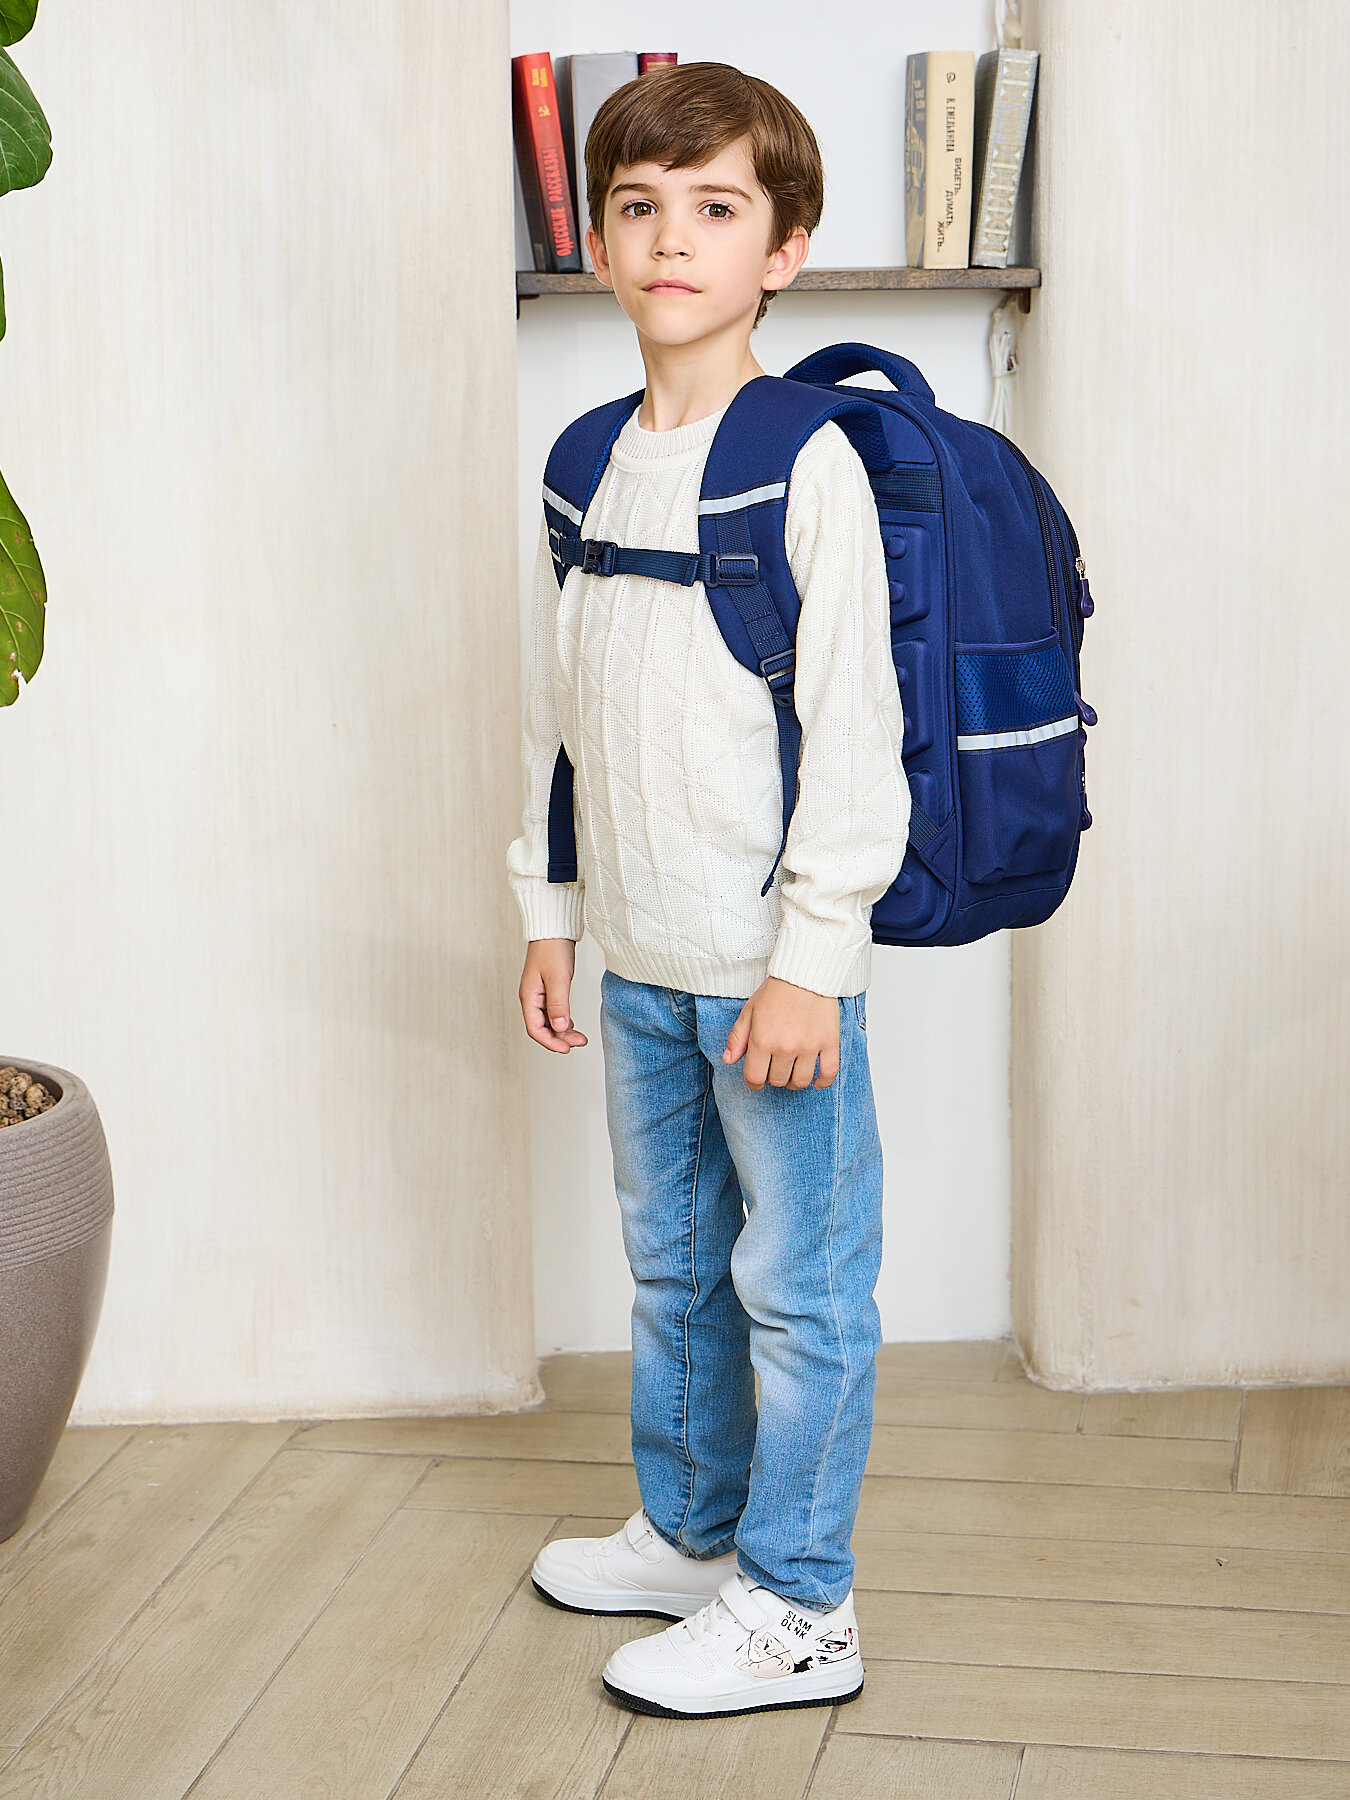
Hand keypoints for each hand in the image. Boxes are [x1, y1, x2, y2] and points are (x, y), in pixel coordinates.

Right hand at [519, 939, 588, 1052]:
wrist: (553, 929)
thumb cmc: (552, 949)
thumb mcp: (558, 978)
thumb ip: (558, 1004)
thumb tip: (559, 1028)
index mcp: (529, 997)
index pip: (535, 1029)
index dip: (550, 1042)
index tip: (567, 1049)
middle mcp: (531, 998)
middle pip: (542, 1028)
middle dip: (560, 1039)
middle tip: (579, 1042)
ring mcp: (539, 994)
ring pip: (548, 1021)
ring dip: (562, 1031)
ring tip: (580, 1036)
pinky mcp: (547, 990)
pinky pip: (552, 1012)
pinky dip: (563, 1020)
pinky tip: (572, 1023)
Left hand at [723, 976, 839, 1089]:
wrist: (804, 974)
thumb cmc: (775, 992)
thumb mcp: (749, 1012)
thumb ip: (737, 1038)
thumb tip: (728, 1060)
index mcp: (762, 1041)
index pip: (755, 1078)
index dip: (754, 1083)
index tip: (757, 1079)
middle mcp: (785, 1047)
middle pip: (778, 1080)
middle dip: (774, 1078)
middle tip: (775, 1067)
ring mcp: (809, 1047)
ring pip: (801, 1081)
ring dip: (794, 1081)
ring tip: (793, 1072)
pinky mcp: (829, 1043)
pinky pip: (828, 1073)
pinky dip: (822, 1082)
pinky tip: (816, 1081)